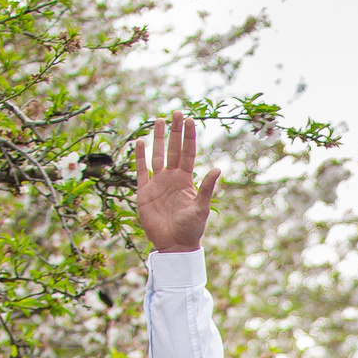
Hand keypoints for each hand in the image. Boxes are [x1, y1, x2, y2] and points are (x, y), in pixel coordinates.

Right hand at [135, 112, 219, 253]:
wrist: (174, 245)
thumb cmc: (191, 229)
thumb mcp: (201, 208)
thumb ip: (207, 188)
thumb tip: (217, 168)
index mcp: (186, 180)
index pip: (187, 153)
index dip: (188, 137)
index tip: (190, 120)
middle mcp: (172, 178)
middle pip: (173, 149)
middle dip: (175, 131)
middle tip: (176, 112)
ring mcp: (158, 183)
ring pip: (157, 155)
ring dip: (158, 138)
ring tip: (159, 120)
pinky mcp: (144, 192)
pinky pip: (141, 170)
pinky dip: (140, 157)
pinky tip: (140, 142)